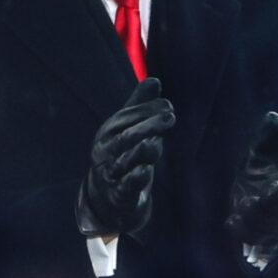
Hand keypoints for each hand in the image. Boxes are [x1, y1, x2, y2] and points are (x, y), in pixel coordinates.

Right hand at [77, 78, 174, 236]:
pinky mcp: (119, 194)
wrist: (105, 198)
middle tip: (171, 117)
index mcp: (109, 132)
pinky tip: (146, 170)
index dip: (148, 110)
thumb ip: (140, 107)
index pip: (127, 117)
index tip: (169, 106)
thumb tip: (154, 80)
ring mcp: (111, 173)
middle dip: (148, 125)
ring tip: (156, 143)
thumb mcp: (127, 130)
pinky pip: (127, 185)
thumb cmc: (120, 156)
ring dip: (143, 150)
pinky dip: (136, 177)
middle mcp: (107, 150)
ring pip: (126, 160)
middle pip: (127, 136)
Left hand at [225, 112, 277, 257]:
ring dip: (260, 219)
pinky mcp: (258, 229)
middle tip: (264, 192)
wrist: (257, 181)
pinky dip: (243, 233)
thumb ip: (272, 133)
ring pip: (274, 227)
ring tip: (244, 204)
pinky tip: (230, 221)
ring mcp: (276, 218)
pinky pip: (255, 238)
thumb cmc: (268, 160)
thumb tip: (272, 118)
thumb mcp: (269, 143)